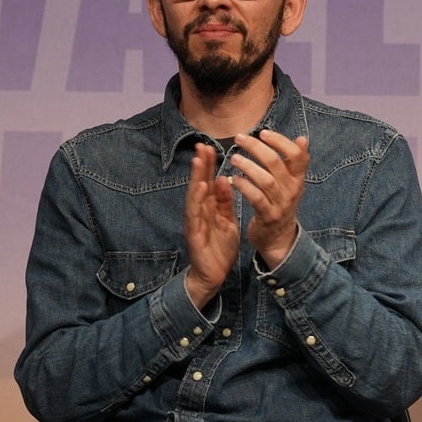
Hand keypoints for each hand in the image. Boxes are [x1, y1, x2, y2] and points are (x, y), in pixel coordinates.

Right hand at [183, 144, 239, 308]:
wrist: (213, 276)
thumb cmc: (219, 248)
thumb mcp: (227, 221)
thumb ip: (225, 202)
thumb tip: (223, 179)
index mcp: (209, 209)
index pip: (208, 182)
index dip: (209, 165)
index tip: (210, 146)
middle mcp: (199, 212)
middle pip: (199, 185)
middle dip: (200, 166)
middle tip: (202, 145)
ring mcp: (195, 223)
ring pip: (194, 197)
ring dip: (196, 178)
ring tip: (198, 160)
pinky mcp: (194, 235)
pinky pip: (195, 215)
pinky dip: (197, 200)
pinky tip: (201, 188)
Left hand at [228, 130, 306, 267]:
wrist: (279, 238)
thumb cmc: (280, 203)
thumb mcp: (291, 183)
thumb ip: (294, 162)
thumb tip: (303, 138)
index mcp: (298, 179)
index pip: (297, 156)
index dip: (281, 142)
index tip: (263, 132)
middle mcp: (292, 190)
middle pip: (276, 164)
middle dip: (256, 148)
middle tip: (239, 138)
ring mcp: (281, 204)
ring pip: (266, 180)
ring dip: (248, 166)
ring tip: (234, 158)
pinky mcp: (268, 216)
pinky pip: (256, 198)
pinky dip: (244, 186)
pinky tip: (233, 179)